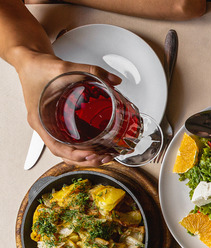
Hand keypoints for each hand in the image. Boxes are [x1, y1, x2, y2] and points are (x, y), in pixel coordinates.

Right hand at [14, 49, 119, 165]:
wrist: (31, 61)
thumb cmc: (38, 68)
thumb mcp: (64, 68)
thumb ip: (92, 71)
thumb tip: (114, 80)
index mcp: (40, 119)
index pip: (56, 146)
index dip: (74, 154)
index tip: (90, 155)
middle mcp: (45, 125)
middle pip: (64, 152)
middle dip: (85, 159)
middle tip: (104, 158)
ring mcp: (51, 125)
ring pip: (68, 148)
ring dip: (85, 156)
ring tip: (104, 156)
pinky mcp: (58, 121)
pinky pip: (70, 139)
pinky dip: (83, 146)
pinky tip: (98, 146)